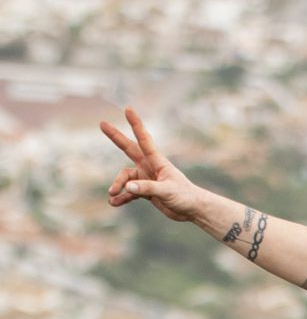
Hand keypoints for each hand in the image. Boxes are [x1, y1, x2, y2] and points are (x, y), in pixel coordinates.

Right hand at [101, 106, 200, 223]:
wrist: (192, 209)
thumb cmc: (184, 196)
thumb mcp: (166, 191)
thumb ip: (147, 188)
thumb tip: (126, 186)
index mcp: (157, 161)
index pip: (144, 139)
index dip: (136, 124)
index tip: (128, 109)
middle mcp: (150, 166)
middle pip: (129, 149)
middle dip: (116, 137)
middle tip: (102, 124)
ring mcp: (147, 178)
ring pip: (126, 178)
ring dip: (118, 185)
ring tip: (112, 195)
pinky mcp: (146, 191)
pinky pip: (130, 192)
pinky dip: (122, 197)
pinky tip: (114, 203)